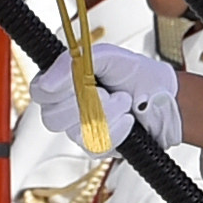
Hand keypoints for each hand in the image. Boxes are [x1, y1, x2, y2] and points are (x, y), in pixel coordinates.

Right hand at [36, 40, 178, 147]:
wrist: (164, 98)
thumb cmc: (136, 75)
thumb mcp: (106, 56)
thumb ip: (71, 64)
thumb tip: (46, 83)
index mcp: (64, 82)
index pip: (38, 91)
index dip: (51, 90)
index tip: (76, 83)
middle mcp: (67, 107)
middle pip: (51, 117)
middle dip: (86, 101)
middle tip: (106, 90)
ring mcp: (80, 129)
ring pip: (74, 131)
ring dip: (106, 113)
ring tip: (123, 101)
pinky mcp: (96, 146)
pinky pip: (95, 144)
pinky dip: (117, 129)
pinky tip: (127, 120)